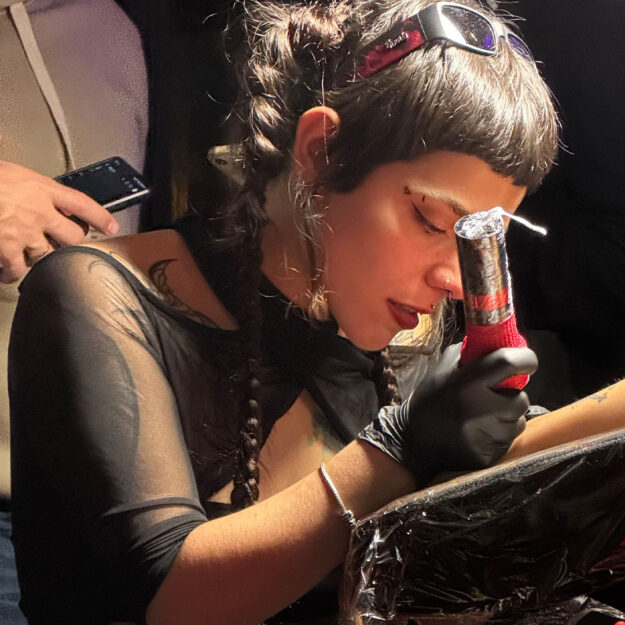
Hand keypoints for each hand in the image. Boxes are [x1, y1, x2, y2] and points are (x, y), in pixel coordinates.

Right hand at [0, 161, 118, 281]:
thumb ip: (26, 186)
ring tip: (27, 255)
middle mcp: (39, 211)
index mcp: (41, 188)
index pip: (82, 203)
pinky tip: (7, 270)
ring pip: (47, 255)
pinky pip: (18, 269)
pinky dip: (13, 272)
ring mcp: (24, 233)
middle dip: (70, 242)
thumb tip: (30, 192)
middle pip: (73, 236)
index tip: (112, 227)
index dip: (100, 216)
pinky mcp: (6, 250)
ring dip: (39, 257)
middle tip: (61, 243)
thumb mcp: (9, 173)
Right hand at [358, 345, 537, 481]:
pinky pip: (509, 440)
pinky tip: (481, 431)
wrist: (412, 442)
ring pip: (517, 421)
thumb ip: (467, 354)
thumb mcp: (441, 371)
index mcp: (466, 385)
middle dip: (513, 394)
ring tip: (485, 415)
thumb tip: (496, 342)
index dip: (525, 359)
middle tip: (496, 395)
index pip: (508, 363)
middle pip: (520, 398)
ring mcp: (485, 436)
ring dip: (507, 415)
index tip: (526, 361)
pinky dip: (500, 433)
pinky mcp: (489, 456)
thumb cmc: (429, 401)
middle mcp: (479, 411)